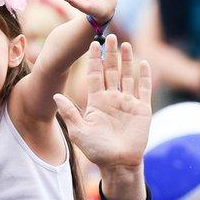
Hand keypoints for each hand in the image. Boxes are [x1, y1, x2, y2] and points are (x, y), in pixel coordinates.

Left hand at [54, 36, 151, 172]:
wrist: (118, 163)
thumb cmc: (96, 150)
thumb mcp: (79, 131)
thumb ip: (69, 113)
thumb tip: (55, 95)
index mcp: (96, 101)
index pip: (95, 75)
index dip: (94, 60)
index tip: (93, 44)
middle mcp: (112, 98)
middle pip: (111, 71)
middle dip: (111, 54)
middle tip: (110, 36)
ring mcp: (128, 102)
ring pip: (127, 76)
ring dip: (127, 60)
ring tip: (125, 44)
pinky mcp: (142, 109)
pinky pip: (143, 89)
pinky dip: (144, 76)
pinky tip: (143, 63)